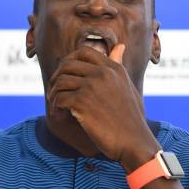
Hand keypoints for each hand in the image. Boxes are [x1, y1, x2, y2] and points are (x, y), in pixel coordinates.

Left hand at [47, 44, 158, 164]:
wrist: (134, 142)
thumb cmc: (132, 119)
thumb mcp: (128, 87)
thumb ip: (119, 66)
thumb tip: (119, 46)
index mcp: (114, 68)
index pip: (84, 52)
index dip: (69, 61)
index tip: (65, 74)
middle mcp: (103, 73)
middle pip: (67, 64)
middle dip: (57, 76)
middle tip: (55, 90)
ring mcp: (92, 86)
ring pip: (60, 81)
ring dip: (54, 94)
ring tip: (56, 105)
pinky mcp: (82, 102)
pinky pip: (59, 98)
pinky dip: (56, 107)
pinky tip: (59, 114)